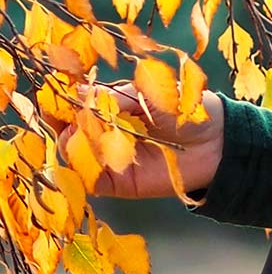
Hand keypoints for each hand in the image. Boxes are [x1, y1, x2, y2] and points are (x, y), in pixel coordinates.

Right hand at [42, 79, 224, 198]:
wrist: (216, 141)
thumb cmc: (184, 108)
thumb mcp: (147, 93)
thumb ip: (112, 97)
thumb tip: (75, 90)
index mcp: (109, 107)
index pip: (74, 105)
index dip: (61, 101)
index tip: (52, 94)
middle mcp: (104, 133)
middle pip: (66, 130)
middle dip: (60, 122)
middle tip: (59, 115)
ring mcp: (108, 159)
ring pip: (73, 154)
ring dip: (71, 143)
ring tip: (79, 132)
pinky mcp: (117, 184)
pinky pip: (90, 180)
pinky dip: (83, 169)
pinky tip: (88, 154)